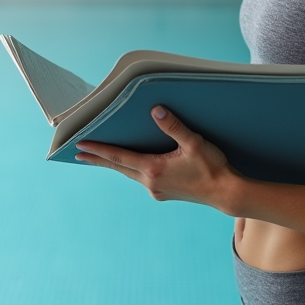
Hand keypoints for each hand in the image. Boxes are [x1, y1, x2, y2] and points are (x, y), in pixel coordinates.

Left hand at [74, 106, 238, 210]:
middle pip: (118, 168)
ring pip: (129, 174)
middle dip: (98, 159)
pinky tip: (133, 165)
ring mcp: (156, 190)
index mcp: (154, 169)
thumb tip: (156, 111)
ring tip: (100, 158)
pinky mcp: (164, 193)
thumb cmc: (212, 167)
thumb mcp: (195, 143)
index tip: (80, 146)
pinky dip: (131, 170)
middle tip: (79, 154)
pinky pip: (142, 178)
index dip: (99, 150)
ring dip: (114, 165)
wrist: (226, 193)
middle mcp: (151, 182)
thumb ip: (174, 126)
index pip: (119, 157)